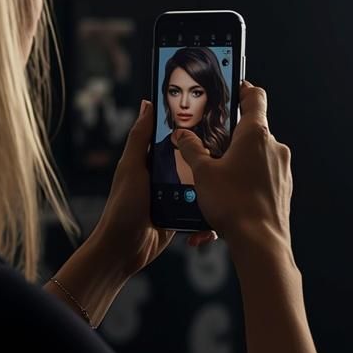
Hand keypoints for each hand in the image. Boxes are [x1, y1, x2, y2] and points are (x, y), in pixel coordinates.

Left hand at [91, 100, 216, 276]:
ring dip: (211, 187)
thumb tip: (147, 103)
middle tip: (229, 151)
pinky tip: (213, 215)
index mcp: (150, 161)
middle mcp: (163, 177)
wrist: (123, 249)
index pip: (172, 138)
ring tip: (227, 184)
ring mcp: (173, 197)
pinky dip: (207, 214)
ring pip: (200, 185)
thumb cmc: (122, 208)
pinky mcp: (180, 216)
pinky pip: (199, 210)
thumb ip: (139, 138)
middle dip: (208, 158)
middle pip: (191, 160)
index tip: (212, 117)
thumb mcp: (131, 167)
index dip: (189, 128)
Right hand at [173, 82, 290, 253]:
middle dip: (229, 136)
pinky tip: (225, 202)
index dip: (241, 88)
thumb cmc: (233, 205)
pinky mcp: (283, 189)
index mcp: (256, 134)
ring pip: (255, 157)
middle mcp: (274, 147)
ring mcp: (282, 169)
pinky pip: (260, 179)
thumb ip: (190, 150)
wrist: (261, 243)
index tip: (230, 89)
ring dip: (235, 164)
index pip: (254, 96)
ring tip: (213, 181)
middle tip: (209, 145)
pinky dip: (243, 184)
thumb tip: (181, 136)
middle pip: (251, 129)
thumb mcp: (202, 173)